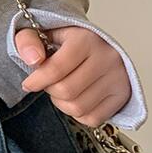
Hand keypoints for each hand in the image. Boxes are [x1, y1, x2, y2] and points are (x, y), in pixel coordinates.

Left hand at [15, 25, 131, 127]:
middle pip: (66, 91)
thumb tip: (33, 59)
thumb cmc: (65, 41)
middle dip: (49, 90)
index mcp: (86, 39)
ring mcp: (118, 78)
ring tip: (61, 88)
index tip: (28, 83)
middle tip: (48, 82)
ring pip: (78, 108)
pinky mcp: (123, 95)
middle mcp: (107, 58)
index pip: (56, 69)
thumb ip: (28, 41)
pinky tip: (76, 97)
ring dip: (61, 103)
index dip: (36, 81)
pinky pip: (93, 119)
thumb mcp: (41, 33)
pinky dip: (77, 113)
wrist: (93, 45)